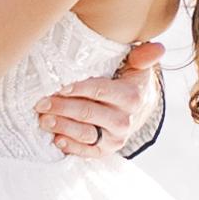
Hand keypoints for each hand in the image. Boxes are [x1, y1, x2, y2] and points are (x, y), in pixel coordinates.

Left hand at [36, 36, 166, 160]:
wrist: (137, 109)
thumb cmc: (129, 82)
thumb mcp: (137, 66)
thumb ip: (143, 56)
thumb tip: (157, 48)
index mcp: (131, 96)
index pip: (101, 90)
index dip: (79, 88)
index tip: (60, 86)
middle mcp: (124, 120)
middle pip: (88, 113)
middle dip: (62, 107)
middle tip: (41, 102)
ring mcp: (115, 137)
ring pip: (85, 133)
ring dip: (62, 127)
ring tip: (43, 119)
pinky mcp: (106, 150)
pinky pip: (87, 151)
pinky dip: (71, 147)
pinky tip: (56, 140)